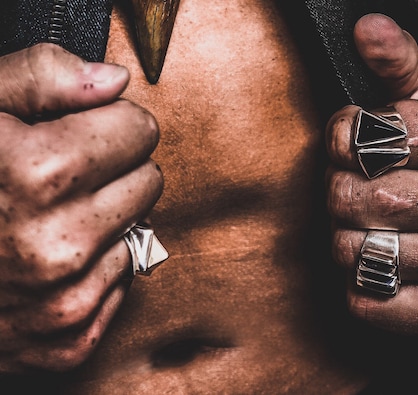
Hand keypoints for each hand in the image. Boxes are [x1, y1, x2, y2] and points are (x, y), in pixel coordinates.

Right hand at [0, 43, 162, 372]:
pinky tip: (48, 262)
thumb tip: (115, 80)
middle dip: (113, 170)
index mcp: (40, 175)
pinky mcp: (73, 339)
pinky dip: (94, 267)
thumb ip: (41, 77)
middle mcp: (60, 245)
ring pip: (140, 230)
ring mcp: (67, 300)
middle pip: (149, 179)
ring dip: (105, 220)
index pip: (140, 129)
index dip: (108, 123)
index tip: (80, 131)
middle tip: (61, 178)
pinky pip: (121, 280)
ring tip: (47, 220)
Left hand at [326, 14, 417, 334]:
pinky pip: (371, 303)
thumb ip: (395, 62)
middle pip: (355, 199)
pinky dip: (358, 286)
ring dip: (344, 240)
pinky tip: (379, 266)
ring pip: (357, 253)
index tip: (350, 147)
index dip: (339, 143)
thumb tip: (367, 29)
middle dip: (336, 193)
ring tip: (368, 228)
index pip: (361, 139)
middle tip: (352, 192)